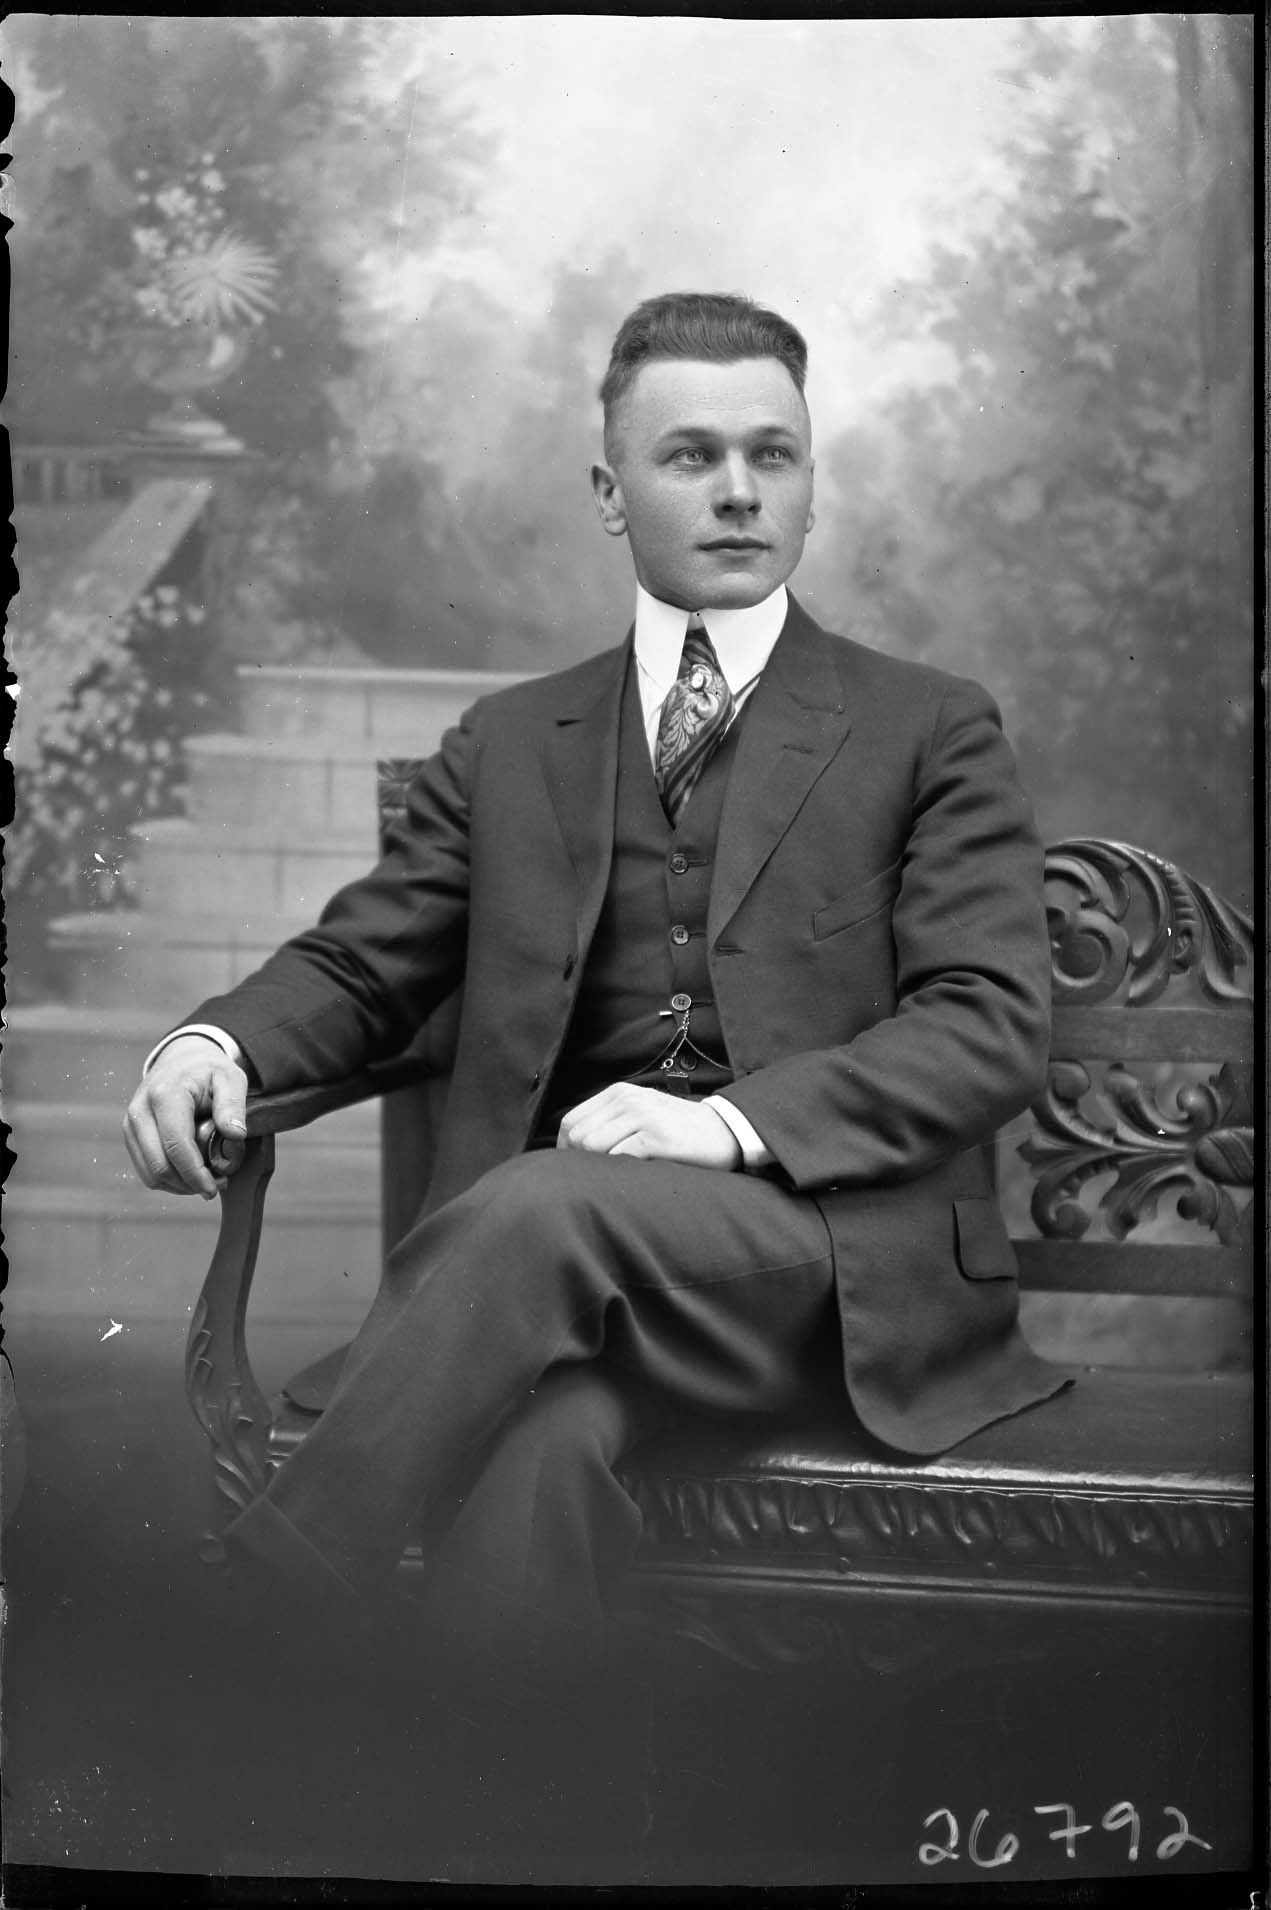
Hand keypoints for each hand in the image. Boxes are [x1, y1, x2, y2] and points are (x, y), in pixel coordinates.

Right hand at [123, 1036, 248, 1198]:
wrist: (181, 1059)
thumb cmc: (208, 1070)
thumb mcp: (230, 1078)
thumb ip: (233, 1104)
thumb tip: (235, 1134)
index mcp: (165, 1094)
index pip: (176, 1144)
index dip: (195, 1173)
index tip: (214, 1188)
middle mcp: (140, 1110)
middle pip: (159, 1165)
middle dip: (188, 1184)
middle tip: (215, 1186)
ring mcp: (131, 1124)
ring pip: (149, 1173)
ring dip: (178, 1185)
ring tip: (204, 1180)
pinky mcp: (130, 1135)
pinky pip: (146, 1170)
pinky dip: (168, 1180)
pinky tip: (189, 1173)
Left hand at [556, 1083, 741, 1169]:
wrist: (723, 1131)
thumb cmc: (677, 1130)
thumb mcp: (640, 1113)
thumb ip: (609, 1123)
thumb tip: (572, 1149)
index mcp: (618, 1093)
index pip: (570, 1121)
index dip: (563, 1149)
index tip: (573, 1169)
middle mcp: (628, 1099)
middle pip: (578, 1136)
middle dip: (579, 1161)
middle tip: (594, 1178)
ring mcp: (642, 1116)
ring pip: (594, 1147)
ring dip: (600, 1167)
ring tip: (616, 1176)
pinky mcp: (656, 1137)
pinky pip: (620, 1157)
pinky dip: (620, 1171)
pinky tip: (633, 1174)